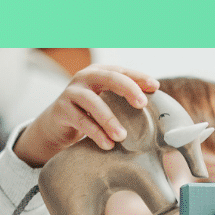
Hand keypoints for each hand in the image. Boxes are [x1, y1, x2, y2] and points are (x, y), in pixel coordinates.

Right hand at [13, 65, 159, 167]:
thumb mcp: (106, 103)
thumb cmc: (88, 114)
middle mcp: (84, 78)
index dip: (139, 77)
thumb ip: (123, 101)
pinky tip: (107, 145)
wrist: (55, 125)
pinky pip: (80, 120)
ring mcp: (71, 92)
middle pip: (108, 77)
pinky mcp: (61, 109)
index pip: (122, 70)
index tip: (155, 88)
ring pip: (92, 102)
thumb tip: (158, 113)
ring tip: (123, 136)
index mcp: (99, 73)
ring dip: (109, 119)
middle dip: (127, 89)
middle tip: (142, 105)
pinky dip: (95, 133)